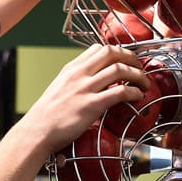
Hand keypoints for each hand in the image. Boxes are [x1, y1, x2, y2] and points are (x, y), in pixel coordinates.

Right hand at [15, 44, 147, 161]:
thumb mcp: (59, 89)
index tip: (125, 59)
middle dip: (131, 57)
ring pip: (120, 69)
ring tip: (144, 83)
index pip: (98, 48)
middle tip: (140, 67)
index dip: (117, 51)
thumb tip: (91, 84)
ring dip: (138, 75)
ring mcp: (85, 88)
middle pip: (112, 52)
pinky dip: (134, 92)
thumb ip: (75, 82)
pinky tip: (138, 96)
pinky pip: (120, 92)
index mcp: (71, 69)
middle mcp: (79, 74)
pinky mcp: (92, 106)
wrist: (37, 131)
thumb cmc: (46, 116)